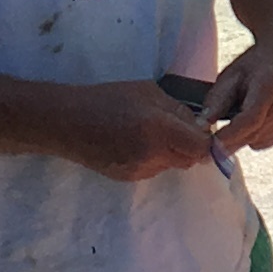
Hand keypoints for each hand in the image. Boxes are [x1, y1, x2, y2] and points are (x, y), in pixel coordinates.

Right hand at [75, 83, 229, 181]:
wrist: (67, 123)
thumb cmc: (107, 98)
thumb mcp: (148, 92)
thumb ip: (178, 110)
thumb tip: (200, 125)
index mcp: (158, 128)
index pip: (201, 147)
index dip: (205, 139)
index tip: (200, 129)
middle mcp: (152, 154)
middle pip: (190, 159)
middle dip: (190, 146)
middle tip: (176, 128)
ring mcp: (140, 170)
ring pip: (172, 165)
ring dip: (172, 151)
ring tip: (150, 133)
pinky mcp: (129, 178)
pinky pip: (154, 169)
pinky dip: (154, 158)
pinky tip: (135, 143)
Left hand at [203, 40, 272, 156]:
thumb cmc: (257, 64)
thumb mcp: (231, 74)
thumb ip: (217, 99)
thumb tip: (204, 124)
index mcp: (268, 86)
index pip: (250, 120)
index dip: (229, 135)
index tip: (210, 143)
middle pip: (251, 135)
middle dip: (229, 139)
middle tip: (213, 133)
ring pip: (256, 142)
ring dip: (242, 136)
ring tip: (239, 115)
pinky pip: (264, 142)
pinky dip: (254, 136)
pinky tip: (253, 119)